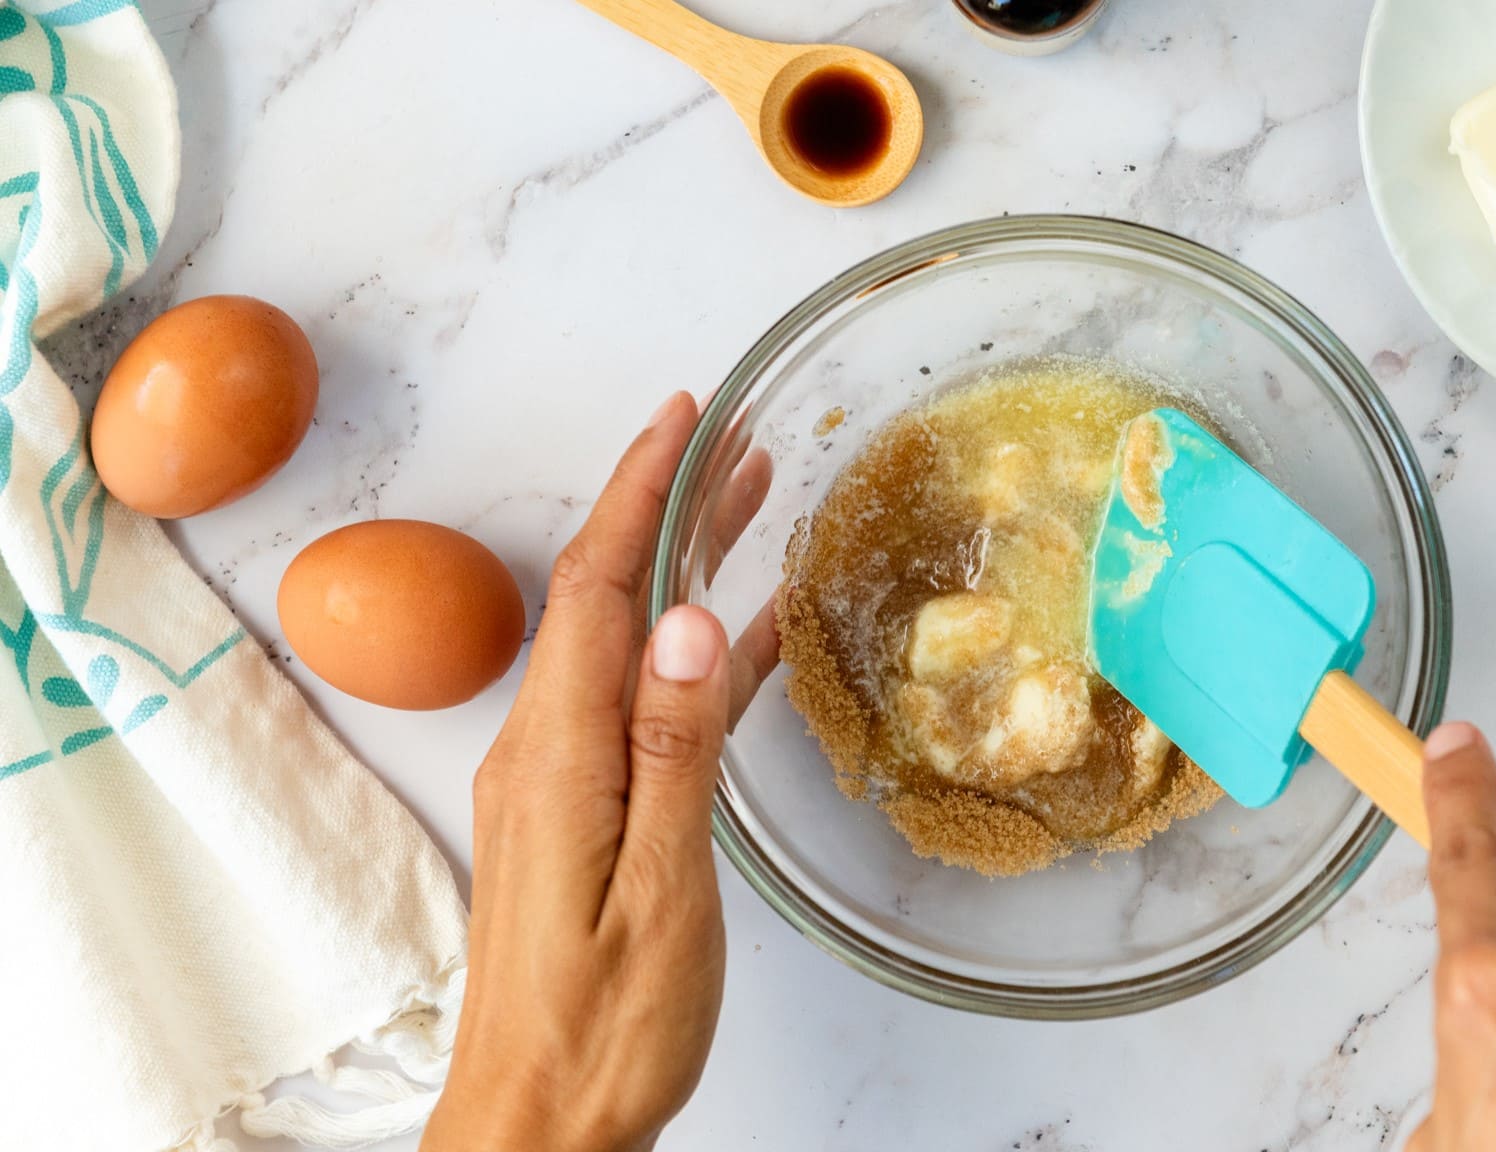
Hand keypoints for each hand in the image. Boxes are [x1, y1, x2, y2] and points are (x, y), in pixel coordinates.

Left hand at [424, 392, 776, 1151]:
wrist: (535, 1129)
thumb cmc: (601, 1031)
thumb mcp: (659, 890)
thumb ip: (669, 750)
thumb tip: (681, 619)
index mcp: (560, 758)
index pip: (598, 588)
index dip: (640, 491)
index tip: (685, 417)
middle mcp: (543, 755)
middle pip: (605, 600)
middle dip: (667, 510)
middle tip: (737, 447)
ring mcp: (555, 787)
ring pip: (621, 646)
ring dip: (679, 574)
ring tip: (747, 515)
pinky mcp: (574, 820)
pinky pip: (634, 708)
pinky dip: (687, 660)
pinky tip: (738, 647)